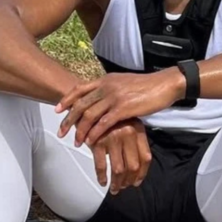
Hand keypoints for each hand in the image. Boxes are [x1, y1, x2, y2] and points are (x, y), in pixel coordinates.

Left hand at [55, 69, 184, 145]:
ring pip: (89, 115)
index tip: (57, 110)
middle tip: (61, 132)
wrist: (163, 85)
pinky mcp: (123, 108)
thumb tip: (100, 97)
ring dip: (80, 130)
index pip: (80, 89)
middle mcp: (106, 87)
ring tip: (76, 141)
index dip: (66, 100)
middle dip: (68, 120)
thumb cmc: (146, 86)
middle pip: (80, 104)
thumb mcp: (123, 83)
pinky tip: (91, 141)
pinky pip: (103, 123)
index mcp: (105, 80)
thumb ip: (110, 89)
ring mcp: (114, 97)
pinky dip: (95, 133)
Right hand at [90, 119, 151, 194]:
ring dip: (117, 182)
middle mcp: (128, 133)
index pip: (146, 157)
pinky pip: (101, 165)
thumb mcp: (127, 124)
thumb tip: (137, 168)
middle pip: (133, 165)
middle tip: (124, 187)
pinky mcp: (98, 142)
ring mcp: (113, 138)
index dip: (142, 173)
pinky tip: (103, 181)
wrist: (88, 107)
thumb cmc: (109, 119)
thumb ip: (134, 142)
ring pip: (118, 169)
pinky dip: (102, 177)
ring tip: (115, 188)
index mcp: (138, 130)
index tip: (137, 181)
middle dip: (128, 180)